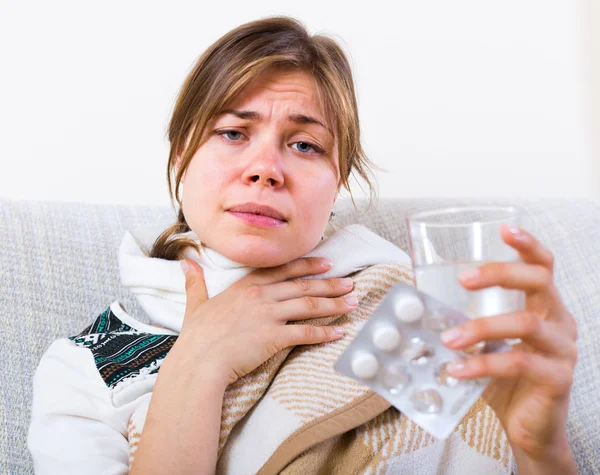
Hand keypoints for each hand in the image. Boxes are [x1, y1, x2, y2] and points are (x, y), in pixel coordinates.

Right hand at [173, 257, 357, 386]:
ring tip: (352, 303)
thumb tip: (185, 263)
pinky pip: (306, 333)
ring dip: (334, 304)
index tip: (326, 263)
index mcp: (246, 286)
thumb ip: (194, 282)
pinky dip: (325, 332)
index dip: (307, 265)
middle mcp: (261, 296)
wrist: (198, 361)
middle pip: (303, 286)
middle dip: (330, 284)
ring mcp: (269, 315)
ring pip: (309, 305)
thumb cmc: (196, 336)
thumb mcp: (195, 304)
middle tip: (350, 283)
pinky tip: (339, 333)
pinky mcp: (274, 337)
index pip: (283, 270)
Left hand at [439, 224, 577, 462]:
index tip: (504, 229)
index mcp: (545, 309)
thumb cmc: (505, 381)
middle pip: (540, 281)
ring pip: (526, 323)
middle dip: (500, 273)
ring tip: (449, 338)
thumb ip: (465, 323)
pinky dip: (482, 364)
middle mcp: (560, 323)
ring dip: (481, 327)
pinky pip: (518, 363)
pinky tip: (456, 370)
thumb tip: (419, 308)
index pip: (544, 267)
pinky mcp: (557, 379)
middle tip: (465, 279)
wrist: (529, 428)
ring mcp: (562, 351)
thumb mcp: (486, 345)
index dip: (527, 244)